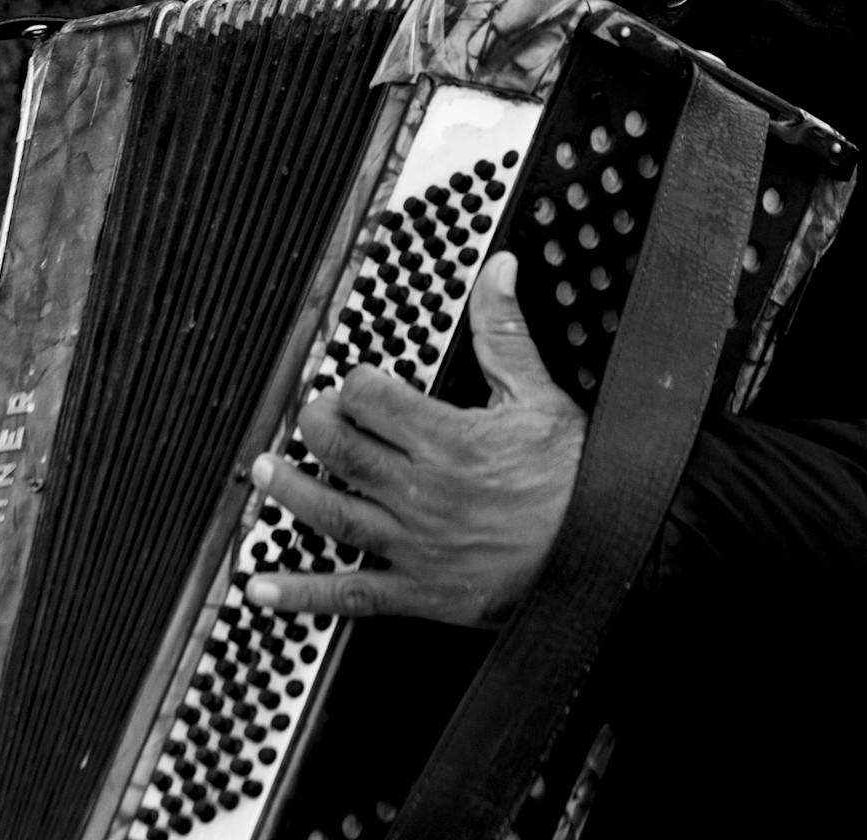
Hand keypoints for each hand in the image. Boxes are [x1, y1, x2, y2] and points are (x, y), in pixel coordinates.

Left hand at [244, 254, 585, 627]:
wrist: (605, 554)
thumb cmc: (578, 480)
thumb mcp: (542, 396)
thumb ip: (505, 334)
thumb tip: (498, 273)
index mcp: (448, 438)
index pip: (370, 398)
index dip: (354, 384)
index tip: (355, 383)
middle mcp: (422, 491)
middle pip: (340, 450)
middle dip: (313, 426)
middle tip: (306, 416)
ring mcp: (416, 545)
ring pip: (332, 514)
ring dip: (289, 493)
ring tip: (262, 474)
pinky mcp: (421, 591)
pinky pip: (350, 593)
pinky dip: (302, 592)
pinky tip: (261, 585)